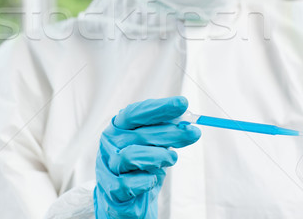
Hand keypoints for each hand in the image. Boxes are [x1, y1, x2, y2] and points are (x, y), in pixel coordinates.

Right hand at [94, 96, 200, 217]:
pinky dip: (146, 181)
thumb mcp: (153, 144)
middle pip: (140, 134)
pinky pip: (129, 184)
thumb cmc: (141, 165)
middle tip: (194, 133)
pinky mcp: (111, 190)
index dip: (159, 108)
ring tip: (172, 159)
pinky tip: (153, 179)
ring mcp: (108, 165)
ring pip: (132, 156)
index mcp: (119, 126)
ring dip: (158, 157)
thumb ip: (165, 132)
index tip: (182, 103)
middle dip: (171, 132)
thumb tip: (187, 123)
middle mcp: (111, 143)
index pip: (136, 113)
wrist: (126, 199)